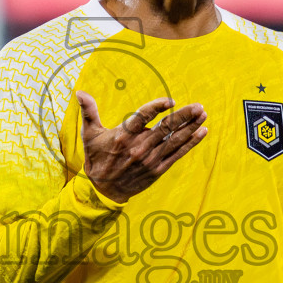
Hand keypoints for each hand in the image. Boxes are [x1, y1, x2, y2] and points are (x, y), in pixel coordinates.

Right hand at [77, 93, 207, 202]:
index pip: (143, 117)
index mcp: (123, 135)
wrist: (103, 190)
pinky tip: (202, 132)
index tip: (170, 101)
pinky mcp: (157, 170)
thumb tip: (79, 92)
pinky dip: (190, 143)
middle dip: (184, 116)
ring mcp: (150, 159)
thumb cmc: (97, 158)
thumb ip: (88, 111)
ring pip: (174, 140)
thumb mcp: (89, 135)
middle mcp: (138, 147)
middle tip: (198, 106)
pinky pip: (177, 154)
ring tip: (203, 115)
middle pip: (165, 128)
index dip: (157, 108)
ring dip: (191, 127)